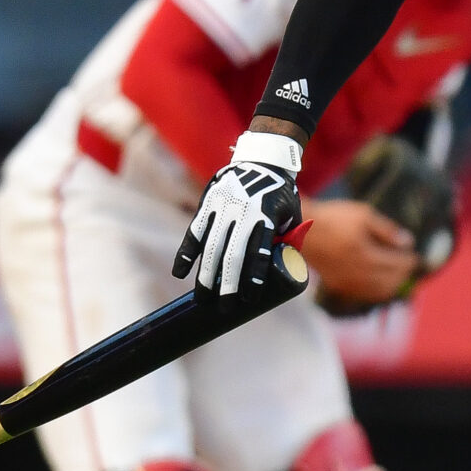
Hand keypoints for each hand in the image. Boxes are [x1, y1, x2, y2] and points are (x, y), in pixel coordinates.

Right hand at [175, 131, 302, 295]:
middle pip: (233, 253)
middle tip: (224, 308)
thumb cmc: (280, 197)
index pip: (259, 251)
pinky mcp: (207, 205)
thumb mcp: (290, 215)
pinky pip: (194, 232)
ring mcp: (222, 208)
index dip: (254, 276)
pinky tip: (180, 273)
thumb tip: (284, 271)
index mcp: (266, 215)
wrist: (261, 162)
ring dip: (205, 274)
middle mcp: (243, 211)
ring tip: (202, 298)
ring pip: (212, 245)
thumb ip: (287, 241)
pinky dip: (186, 252)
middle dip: (227, 283)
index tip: (250, 299)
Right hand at [300, 198, 418, 310]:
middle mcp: (358, 273)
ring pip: (380, 292)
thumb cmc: (332, 218)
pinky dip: (378, 290)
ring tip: (399, 274)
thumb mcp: (363, 215)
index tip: (416, 256)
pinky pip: (365, 294)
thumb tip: (409, 243)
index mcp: (365, 254)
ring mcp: (348, 282)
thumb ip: (387, 230)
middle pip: (391, 281)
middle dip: (404, 274)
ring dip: (393, 284)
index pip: (397, 264)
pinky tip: (381, 281)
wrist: (301, 230)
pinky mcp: (339, 286)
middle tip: (409, 265)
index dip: (409, 261)